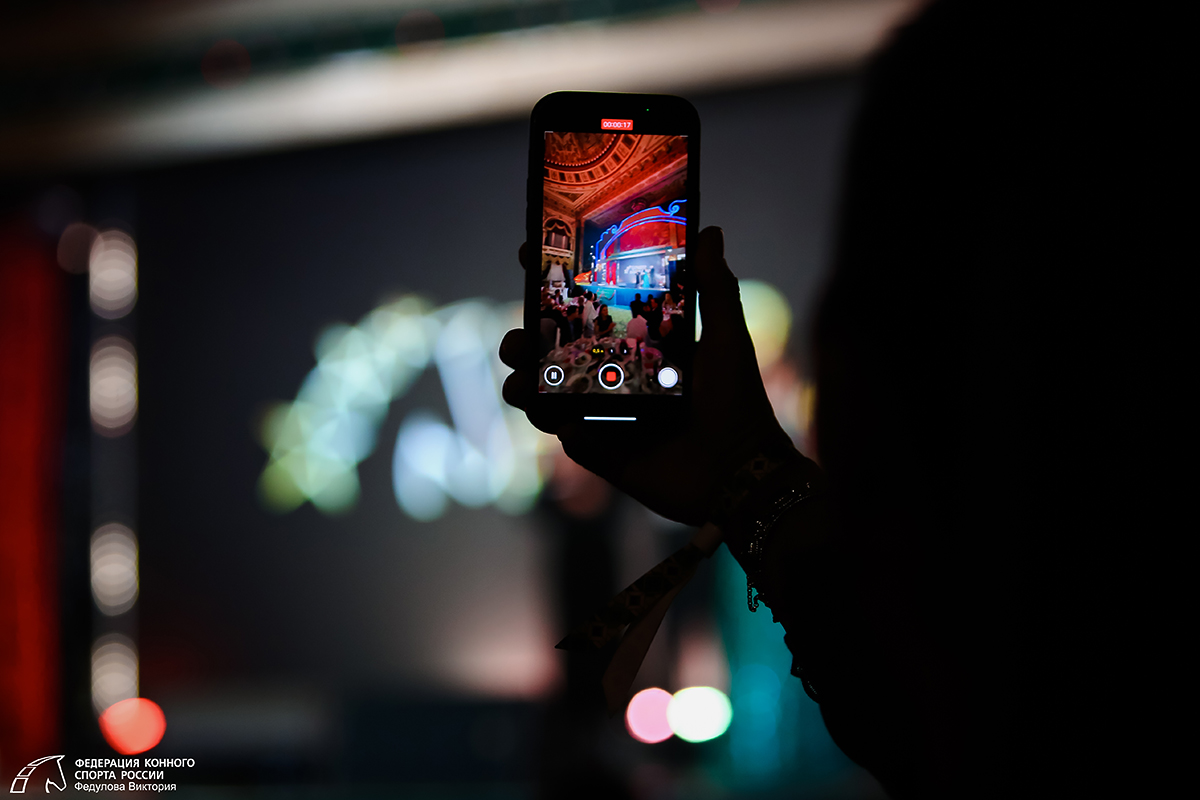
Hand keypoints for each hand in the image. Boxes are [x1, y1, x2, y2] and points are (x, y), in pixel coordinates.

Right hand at [499, 226, 792, 525]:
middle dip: (523, 341)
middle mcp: (615, 377)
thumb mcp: (727, 338)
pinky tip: (569, 424)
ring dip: (525, 386)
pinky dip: (564, 431)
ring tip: (520, 383)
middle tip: (516, 338)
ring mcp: (606, 416)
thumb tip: (709, 230)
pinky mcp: (605, 454)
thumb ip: (715, 287)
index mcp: (637, 344)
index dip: (554, 288)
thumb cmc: (738, 402)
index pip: (587, 310)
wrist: (741, 473)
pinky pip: (571, 440)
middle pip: (553, 352)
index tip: (529, 257)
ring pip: (548, 395)